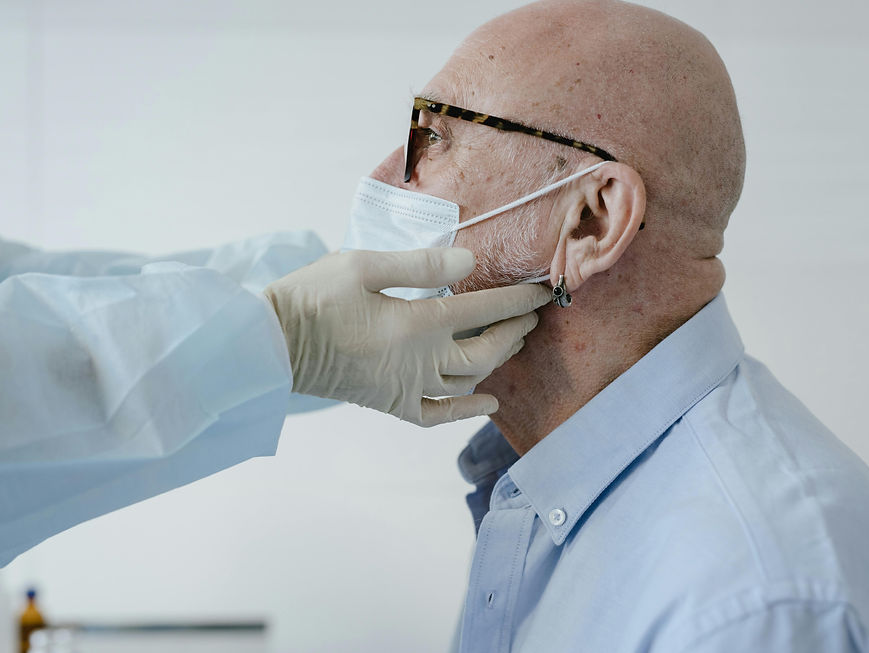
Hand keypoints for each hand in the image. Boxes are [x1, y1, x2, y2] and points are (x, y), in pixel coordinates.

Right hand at [264, 248, 550, 425]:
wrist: (270, 346)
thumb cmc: (312, 297)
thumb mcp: (362, 266)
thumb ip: (419, 264)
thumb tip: (470, 262)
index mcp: (417, 324)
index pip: (484, 308)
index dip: (518, 299)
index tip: (545, 290)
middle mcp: (421, 361)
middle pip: (486, 349)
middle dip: (515, 329)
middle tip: (533, 313)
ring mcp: (406, 388)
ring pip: (469, 380)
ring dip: (498, 360)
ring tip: (516, 340)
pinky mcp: (389, 403)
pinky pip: (436, 415)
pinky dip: (464, 410)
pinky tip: (487, 402)